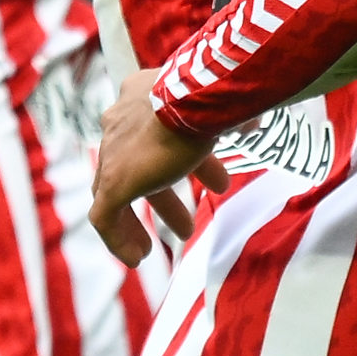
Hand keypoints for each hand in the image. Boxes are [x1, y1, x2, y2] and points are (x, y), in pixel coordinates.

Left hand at [93, 73, 214, 262]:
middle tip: (187, 220)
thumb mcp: (222, 104)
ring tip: (180, 238)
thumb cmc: (214, 97)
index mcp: (140, 97)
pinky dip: (119, 239)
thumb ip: (230, 114)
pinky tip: (138, 258)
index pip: (149, 134)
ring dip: (147, 217)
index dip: (172, 159)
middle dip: (164, 192)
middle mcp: (120, 122)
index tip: (192, 177)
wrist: (193, 100)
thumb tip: (252, 121)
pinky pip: (104, 218)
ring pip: (119, 191)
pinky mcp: (113, 182)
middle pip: (134, 164)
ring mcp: (113, 153)